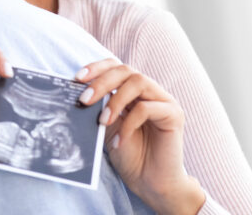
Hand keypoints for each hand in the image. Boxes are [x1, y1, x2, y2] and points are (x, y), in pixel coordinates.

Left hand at [76, 60, 204, 214]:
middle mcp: (150, 91)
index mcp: (133, 91)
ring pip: (138, 82)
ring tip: (103, 121)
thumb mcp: (107, 127)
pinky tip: (119, 141)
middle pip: (126, 70)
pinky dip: (129, 124)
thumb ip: (99, 107)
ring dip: (115, 100)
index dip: (97, 68)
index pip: (116, 67)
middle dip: (102, 82)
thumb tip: (78, 92)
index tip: (77, 78)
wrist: (150, 184)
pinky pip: (148, 109)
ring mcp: (164, 101)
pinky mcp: (174, 115)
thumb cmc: (129, 155)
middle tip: (84, 99)